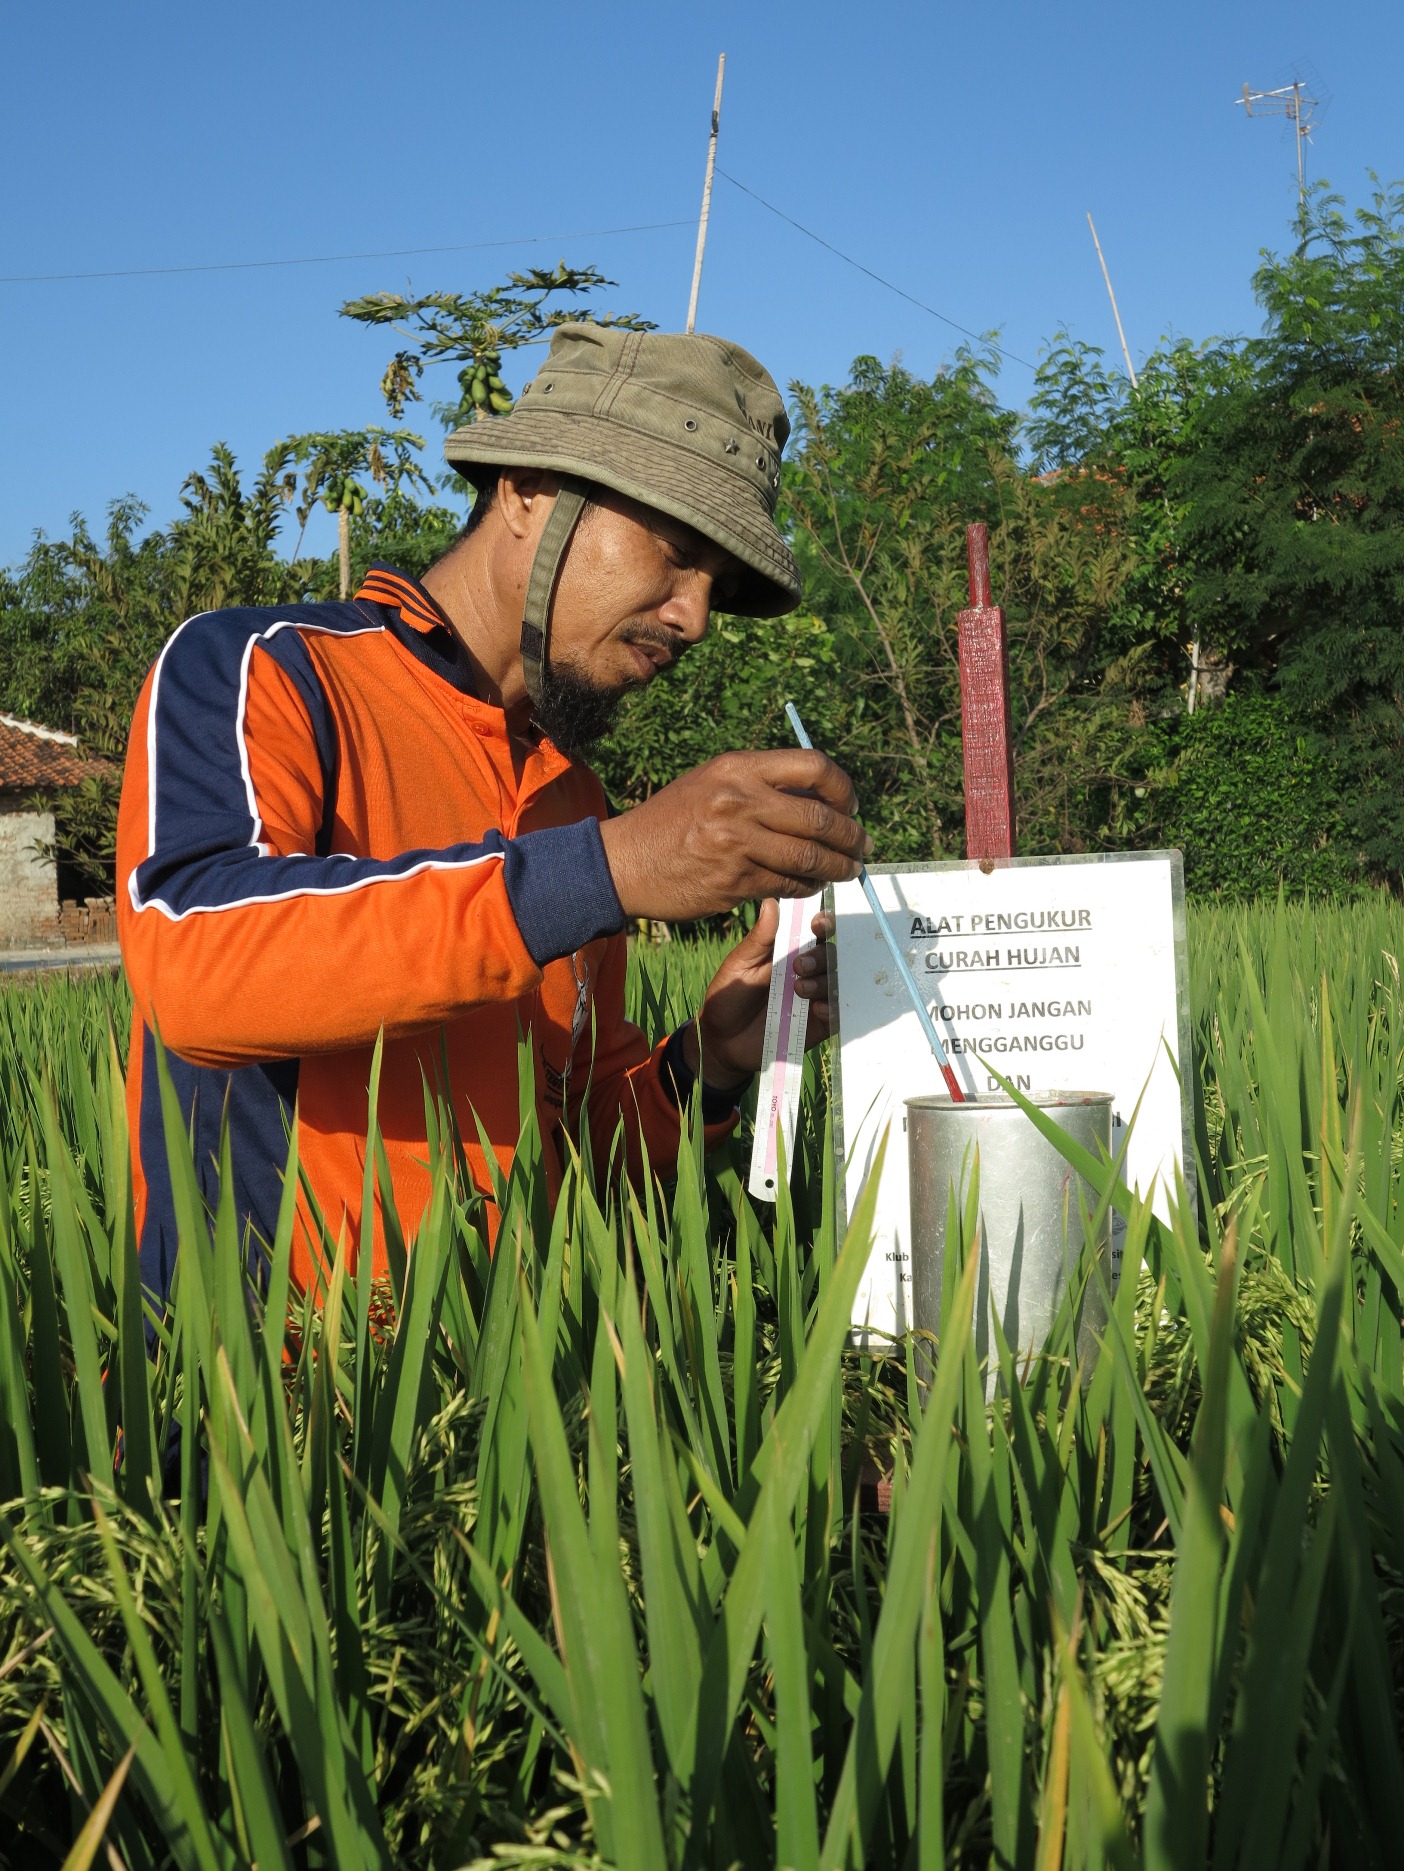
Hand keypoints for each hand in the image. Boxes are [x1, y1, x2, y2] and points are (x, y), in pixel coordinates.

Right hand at [598, 750, 869, 921]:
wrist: (622, 862)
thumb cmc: (671, 821)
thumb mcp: (711, 783)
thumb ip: (761, 785)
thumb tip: (822, 800)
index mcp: (737, 768)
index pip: (814, 766)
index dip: (844, 788)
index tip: (851, 806)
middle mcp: (739, 801)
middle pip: (821, 818)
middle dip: (852, 837)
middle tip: (863, 847)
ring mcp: (736, 844)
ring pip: (810, 858)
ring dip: (838, 867)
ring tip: (847, 870)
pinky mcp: (734, 882)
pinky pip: (788, 886)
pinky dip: (807, 888)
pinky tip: (811, 886)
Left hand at [682, 899, 836, 1089]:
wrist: (721, 1041)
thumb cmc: (728, 997)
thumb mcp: (739, 965)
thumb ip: (758, 938)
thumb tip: (771, 902)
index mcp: (788, 952)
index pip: (815, 932)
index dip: (822, 924)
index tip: (817, 923)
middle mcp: (807, 972)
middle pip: (830, 955)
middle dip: (820, 956)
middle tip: (799, 965)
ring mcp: (813, 998)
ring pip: (835, 982)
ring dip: (824, 982)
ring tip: (800, 989)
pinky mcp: (817, 1025)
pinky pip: (836, 1015)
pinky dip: (832, 1009)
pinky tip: (818, 1010)